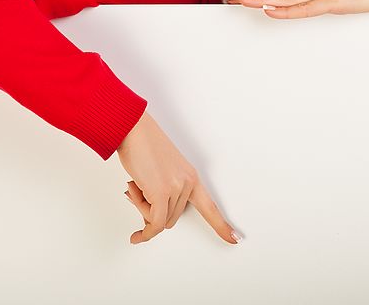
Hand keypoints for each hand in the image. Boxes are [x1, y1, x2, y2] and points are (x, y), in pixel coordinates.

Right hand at [116, 111, 242, 244]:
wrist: (133, 129)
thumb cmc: (142, 147)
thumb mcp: (161, 173)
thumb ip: (163, 195)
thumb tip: (153, 223)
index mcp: (191, 177)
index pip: (210, 206)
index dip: (222, 224)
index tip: (235, 238)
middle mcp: (187, 183)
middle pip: (172, 218)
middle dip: (152, 212)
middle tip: (139, 190)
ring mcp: (176, 187)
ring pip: (160, 221)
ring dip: (143, 211)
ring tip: (136, 186)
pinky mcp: (161, 192)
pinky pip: (154, 223)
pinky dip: (145, 233)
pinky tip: (135, 237)